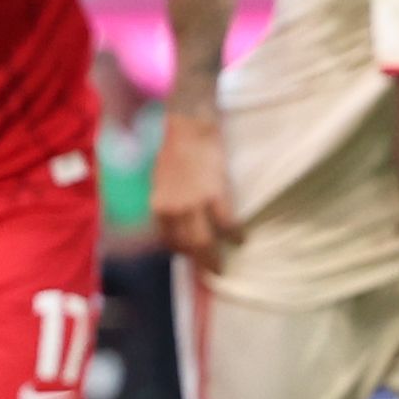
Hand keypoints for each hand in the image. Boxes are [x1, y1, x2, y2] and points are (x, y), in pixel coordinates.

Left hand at [148, 106, 238, 265]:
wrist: (186, 125)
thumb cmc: (172, 148)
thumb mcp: (159, 180)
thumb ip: (166, 200)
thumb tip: (174, 216)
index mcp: (157, 205)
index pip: (167, 239)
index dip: (180, 251)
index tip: (189, 257)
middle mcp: (172, 209)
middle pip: (186, 245)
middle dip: (199, 262)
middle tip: (211, 272)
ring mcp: (193, 203)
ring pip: (204, 241)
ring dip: (215, 256)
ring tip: (224, 266)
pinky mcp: (215, 194)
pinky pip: (226, 223)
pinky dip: (234, 234)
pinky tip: (241, 240)